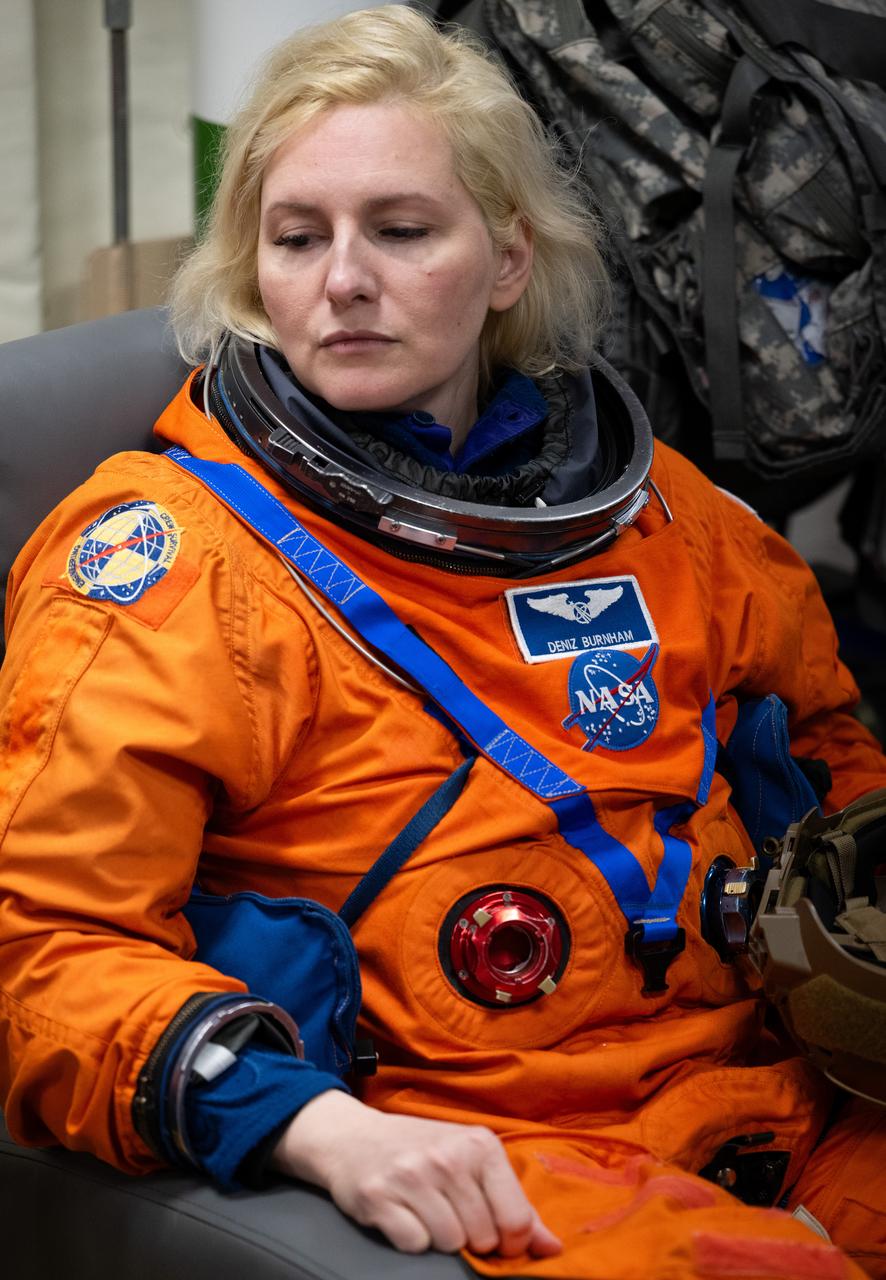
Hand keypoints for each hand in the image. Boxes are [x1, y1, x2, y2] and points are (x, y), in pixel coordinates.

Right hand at [271, 1090, 561, 1257]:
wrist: (354, 1136)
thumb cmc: (423, 1150)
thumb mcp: (473, 1162)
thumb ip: (515, 1205)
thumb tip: (553, 1248)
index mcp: (479, 1145)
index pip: (515, 1219)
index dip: (510, 1241)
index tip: (495, 1234)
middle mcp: (446, 1157)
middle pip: (482, 1236)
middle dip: (471, 1237)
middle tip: (452, 1212)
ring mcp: (410, 1176)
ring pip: (449, 1243)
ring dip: (440, 1237)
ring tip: (427, 1210)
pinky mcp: (378, 1197)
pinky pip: (414, 1245)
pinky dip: (411, 1238)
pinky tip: (403, 1214)